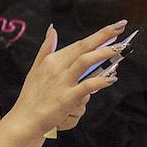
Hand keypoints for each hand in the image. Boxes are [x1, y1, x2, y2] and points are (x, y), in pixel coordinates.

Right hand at [9, 20, 125, 134]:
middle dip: (103, 35)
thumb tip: (52, 29)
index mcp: (52, 60)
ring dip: (103, 53)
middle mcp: (57, 68)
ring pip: (85, 62)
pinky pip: (86, 87)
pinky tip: (110, 79)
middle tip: (120, 27)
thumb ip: (46, 48)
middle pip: (83, 47)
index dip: (98, 35)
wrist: (25, 120)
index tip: (114, 28)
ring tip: (120, 49)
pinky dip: (99, 82)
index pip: (79, 44)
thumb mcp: (36, 68)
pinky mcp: (66, 98)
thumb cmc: (32, 96)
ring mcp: (62, 82)